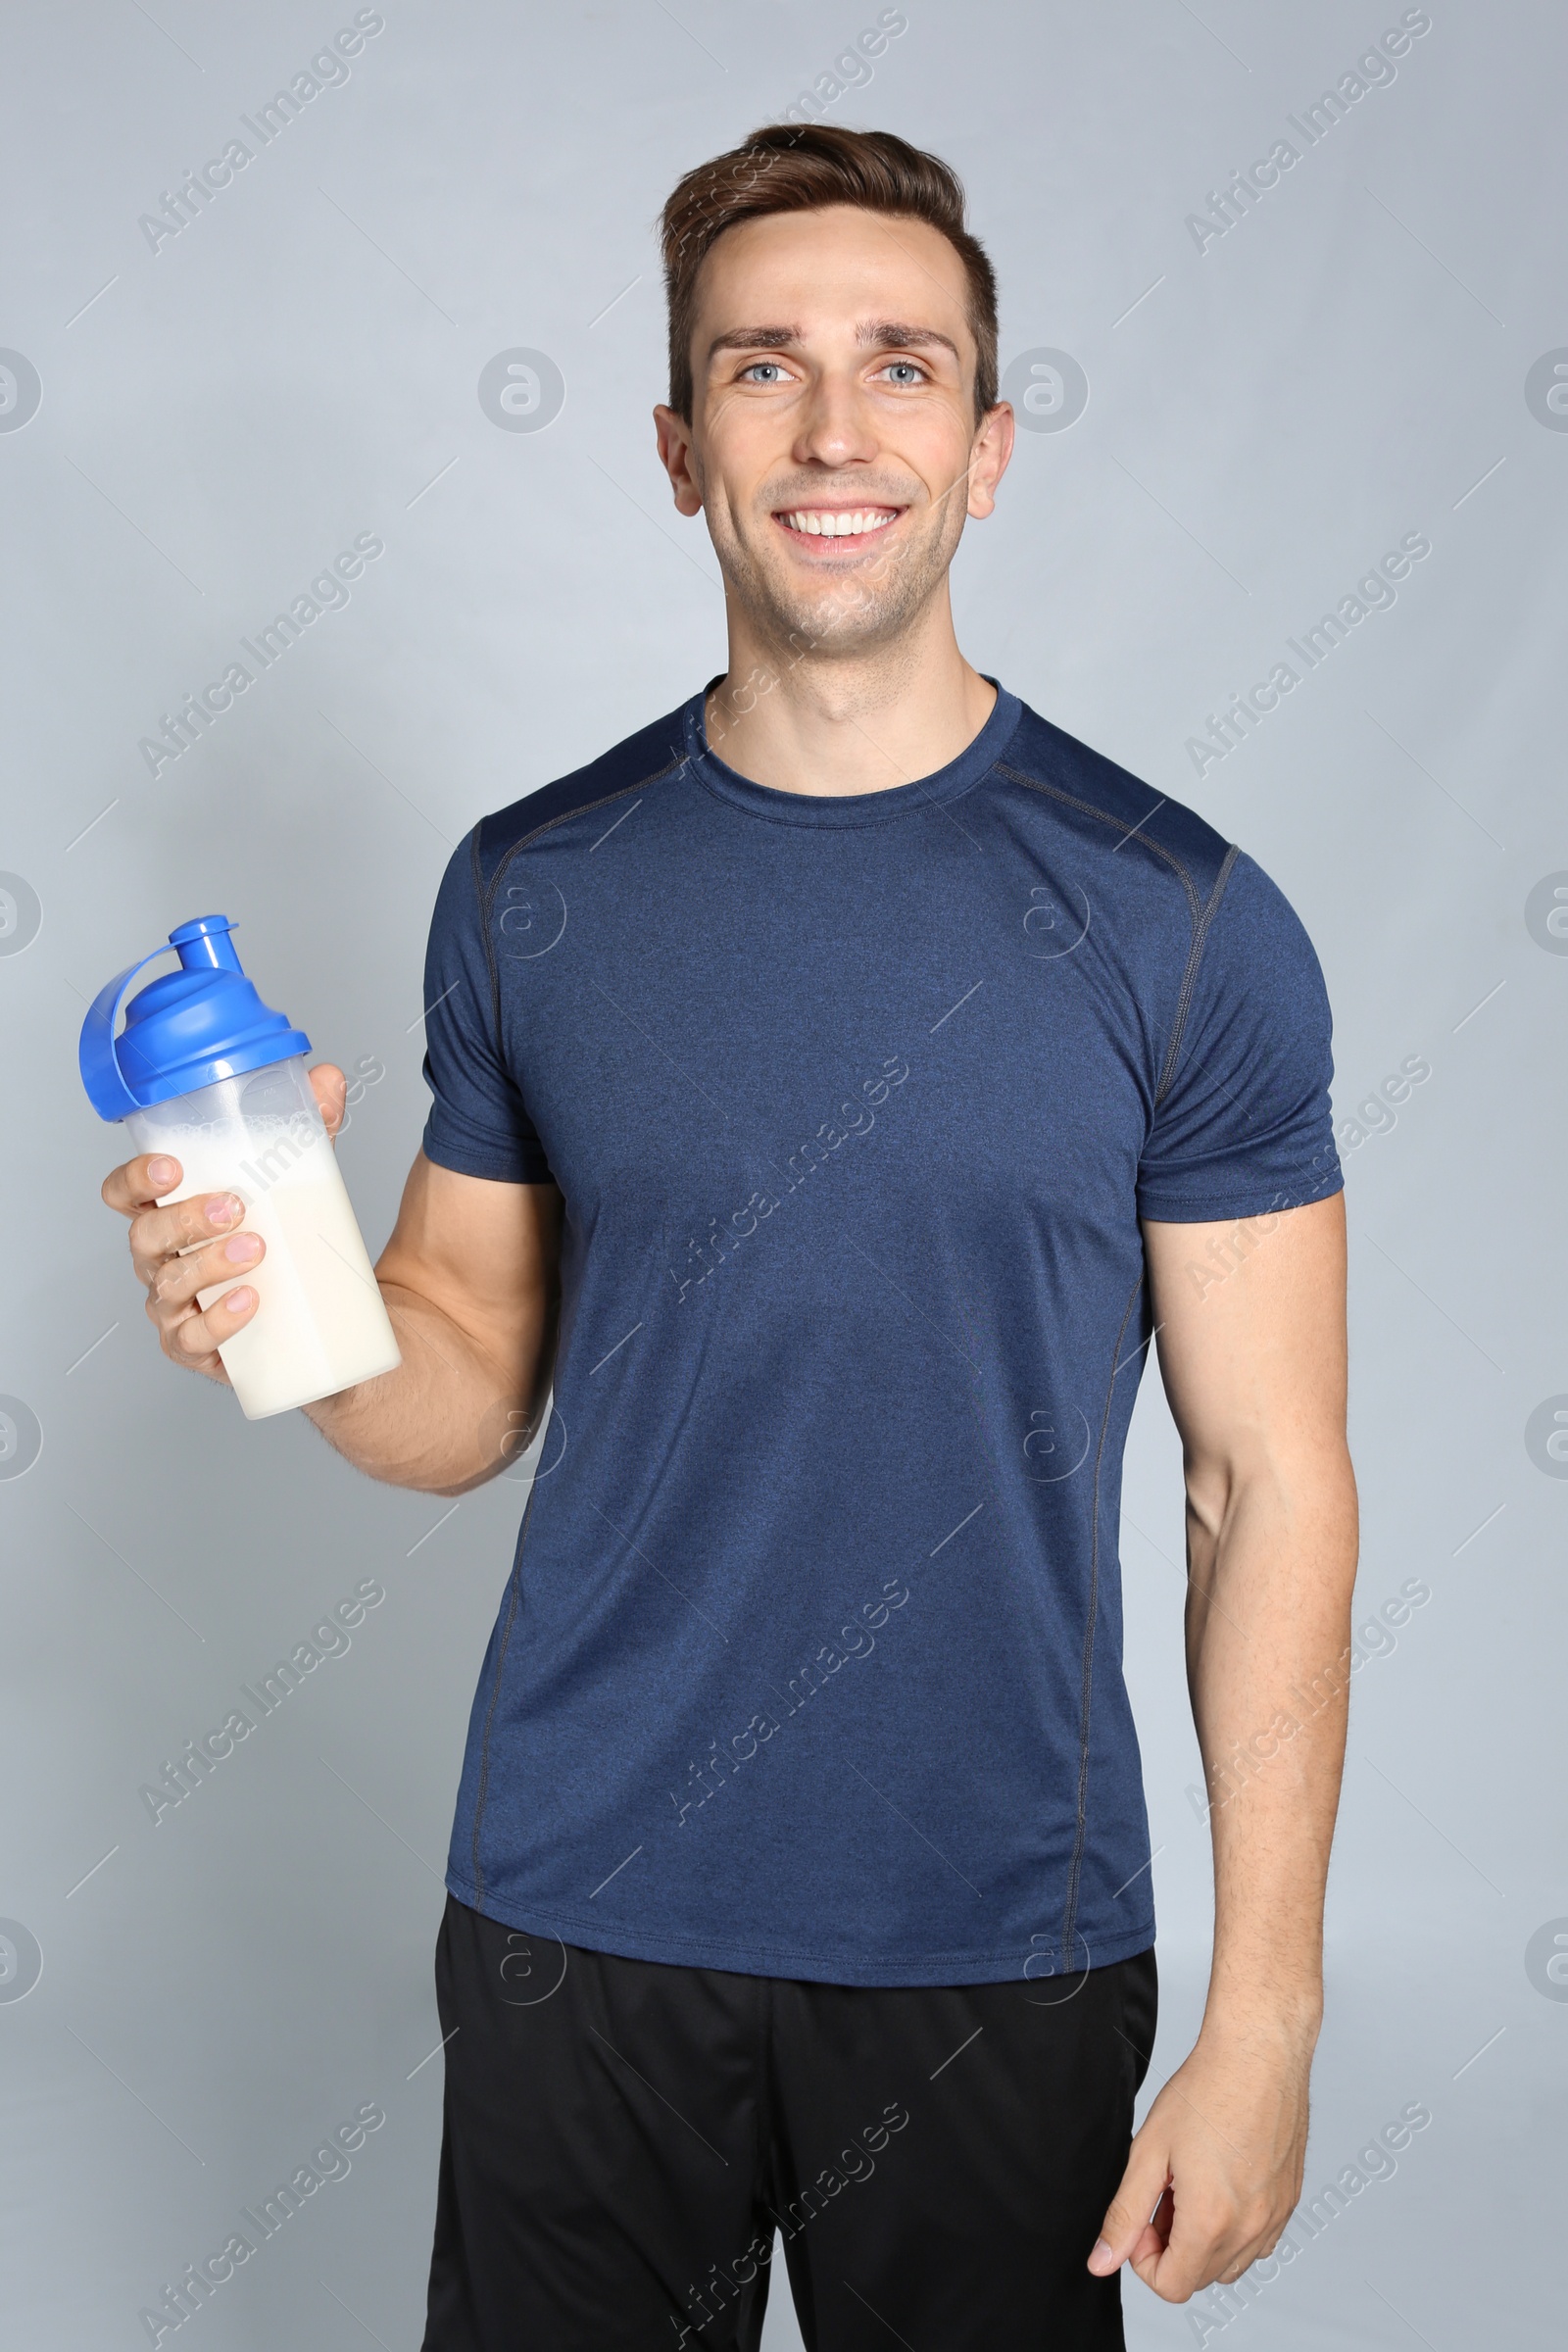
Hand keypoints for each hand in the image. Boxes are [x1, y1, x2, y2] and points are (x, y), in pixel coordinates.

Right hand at [100, 1065, 345, 1382]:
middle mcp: (162, 1259)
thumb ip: (310, 1127)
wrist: (324, 1316)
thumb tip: (326, 1079)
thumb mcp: (300, 1178)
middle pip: (144, 1236)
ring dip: (208, 1264)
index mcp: (171, 1212)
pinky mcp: (200, 1348)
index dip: (134, 1179)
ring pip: (168, 1285)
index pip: (124, 1194)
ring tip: (256, 1249)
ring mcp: (176, 1305)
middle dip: (185, 1218)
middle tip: (235, 1207)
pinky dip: (219, 1320)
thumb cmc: (288, 1239)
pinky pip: (194, 1339)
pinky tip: (250, 1301)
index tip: (171, 1166)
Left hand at [1087, 2010, 1315, 2300]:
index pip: (1171, 2286)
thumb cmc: (1208, 2090)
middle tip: (1162, 2193)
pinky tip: (1220, 2183)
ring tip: (1191, 2184)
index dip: (1143, 2257)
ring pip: (1231, 2264)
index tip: (1141, 2216)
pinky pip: (1259, 2243)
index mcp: (1211, 2221)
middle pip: (1199, 2277)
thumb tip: (1103, 2259)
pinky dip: (1235, 2230)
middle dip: (1171, 2246)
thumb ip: (1124, 2214)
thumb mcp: (1149, 2151)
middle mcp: (1250, 2229)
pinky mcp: (1289, 2202)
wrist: (1258, 2054)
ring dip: (1203, 2241)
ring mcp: (1275, 2217)